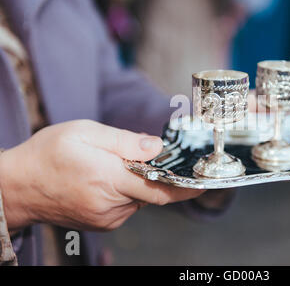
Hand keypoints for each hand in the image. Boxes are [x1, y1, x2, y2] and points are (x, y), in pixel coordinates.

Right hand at [0, 120, 203, 232]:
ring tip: (107, 166)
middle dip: (150, 172)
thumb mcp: (84, 133)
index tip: (203, 183)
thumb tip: (155, 147)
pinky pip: (127, 205)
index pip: (159, 188)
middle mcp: (111, 205)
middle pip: (150, 189)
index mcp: (108, 179)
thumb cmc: (48, 155)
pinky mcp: (104, 223)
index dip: (184, 187)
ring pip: (139, 197)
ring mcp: (107, 218)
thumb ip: (124, 141)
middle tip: (131, 155)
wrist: (18, 186)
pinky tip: (104, 179)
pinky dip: (125, 190)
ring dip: (135, 180)